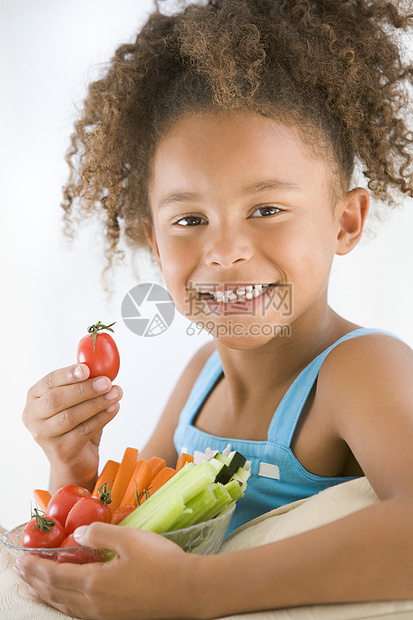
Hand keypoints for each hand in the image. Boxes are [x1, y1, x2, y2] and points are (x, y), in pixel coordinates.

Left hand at [14, 522, 199, 619]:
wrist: (189, 592)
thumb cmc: (162, 562)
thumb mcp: (130, 538)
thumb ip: (101, 533)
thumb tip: (78, 534)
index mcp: (94, 584)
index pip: (54, 575)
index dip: (35, 567)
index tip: (19, 559)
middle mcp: (93, 605)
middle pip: (55, 593)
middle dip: (34, 581)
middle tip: (20, 570)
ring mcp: (104, 616)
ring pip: (65, 606)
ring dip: (46, 594)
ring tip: (36, 585)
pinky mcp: (116, 619)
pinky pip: (79, 613)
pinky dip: (64, 603)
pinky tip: (67, 598)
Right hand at [22, 364, 122, 489]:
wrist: (74, 461)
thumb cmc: (75, 425)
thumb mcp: (76, 402)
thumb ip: (84, 384)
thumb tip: (103, 368)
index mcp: (35, 398)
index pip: (49, 382)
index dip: (68, 374)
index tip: (86, 369)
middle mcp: (34, 416)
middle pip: (57, 399)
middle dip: (85, 389)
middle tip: (107, 383)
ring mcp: (44, 436)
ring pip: (70, 416)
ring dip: (97, 403)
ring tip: (116, 394)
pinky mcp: (60, 451)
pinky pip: (83, 431)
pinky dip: (101, 418)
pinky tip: (113, 409)